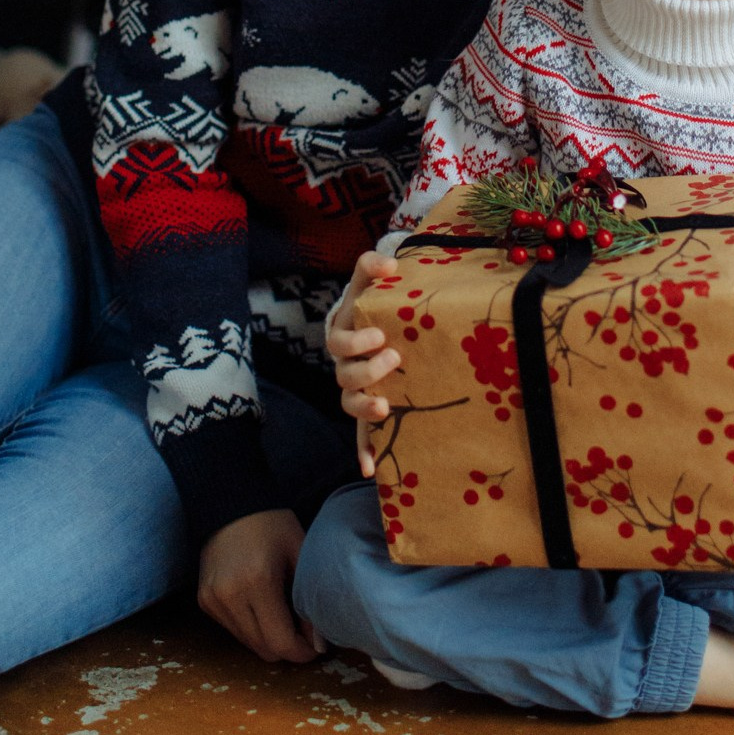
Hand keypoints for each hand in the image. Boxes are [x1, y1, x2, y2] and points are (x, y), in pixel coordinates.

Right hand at [196, 507, 318, 665]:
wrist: (230, 503)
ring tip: (285, 618)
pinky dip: (251, 628)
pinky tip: (262, 607)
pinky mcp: (204, 601)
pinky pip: (233, 630)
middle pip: (263, 649)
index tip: (316, 647)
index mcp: (258, 582)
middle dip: (288, 649)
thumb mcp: (300, 554)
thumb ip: (310, 599)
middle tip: (304, 634)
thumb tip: (319, 643)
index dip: (302, 652)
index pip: (280, 641)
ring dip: (269, 640)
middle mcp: (230, 596)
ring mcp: (213, 600)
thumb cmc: (272, 525)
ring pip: (247, 643)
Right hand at [328, 251, 402, 475]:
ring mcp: (355, 389)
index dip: (356, 341)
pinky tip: (371, 470)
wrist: (377, 319)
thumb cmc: (373, 302)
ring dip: (364, 407)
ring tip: (385, 406)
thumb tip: (391, 263)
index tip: (380, 334)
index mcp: (342, 334)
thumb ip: (373, 266)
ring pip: (349, 404)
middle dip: (367, 370)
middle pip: (345, 375)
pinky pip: (361, 435)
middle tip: (394, 357)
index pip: (338, 341)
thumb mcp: (369, 281)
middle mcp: (344, 365)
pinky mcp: (368, 409)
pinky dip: (363, 452)